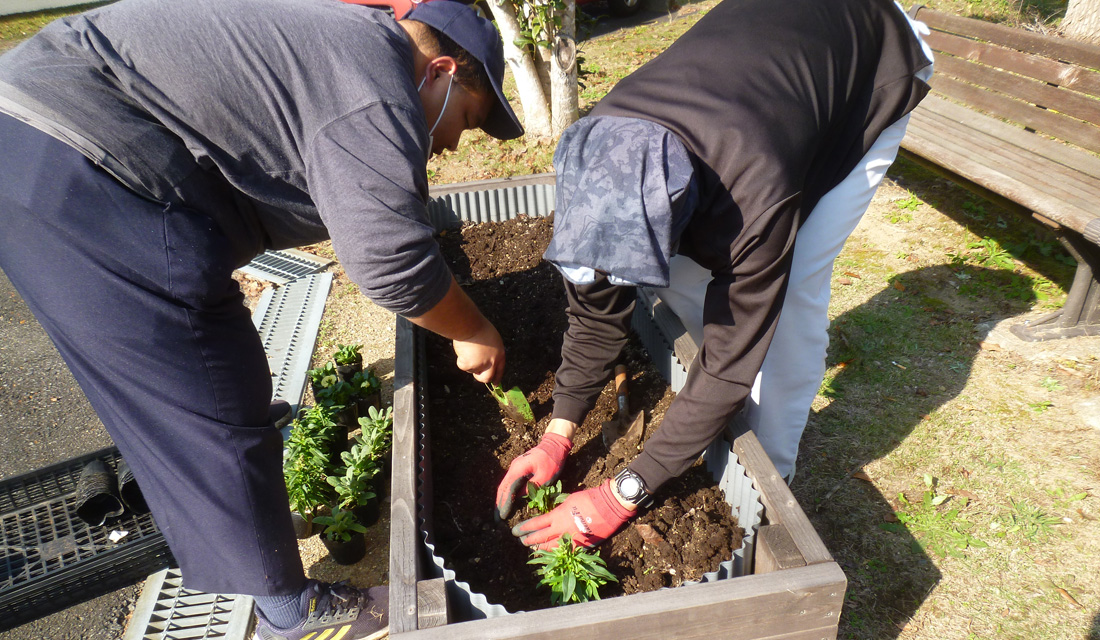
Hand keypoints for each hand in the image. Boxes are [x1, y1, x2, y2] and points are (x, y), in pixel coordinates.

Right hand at [453, 320, 504, 382]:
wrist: (470, 326)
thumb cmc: (478, 327)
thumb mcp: (491, 339)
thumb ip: (491, 351)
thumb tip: (485, 360)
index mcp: (500, 353)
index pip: (500, 369)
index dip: (497, 377)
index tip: (495, 383)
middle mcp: (492, 361)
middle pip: (487, 378)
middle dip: (481, 377)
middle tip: (476, 372)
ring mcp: (481, 364)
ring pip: (472, 370)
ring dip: (469, 363)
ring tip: (468, 349)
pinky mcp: (470, 365)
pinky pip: (463, 366)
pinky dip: (461, 359)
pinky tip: (463, 349)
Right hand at [494, 433, 571, 519]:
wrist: (554, 444)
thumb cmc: (552, 459)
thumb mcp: (545, 476)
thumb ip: (533, 487)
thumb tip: (522, 496)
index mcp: (518, 469)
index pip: (508, 489)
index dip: (505, 503)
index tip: (502, 516)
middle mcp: (514, 467)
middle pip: (503, 487)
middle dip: (499, 503)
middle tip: (497, 518)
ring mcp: (515, 467)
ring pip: (505, 485)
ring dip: (502, 498)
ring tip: (500, 512)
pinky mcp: (519, 468)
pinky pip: (511, 482)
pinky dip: (507, 492)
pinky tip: (508, 500)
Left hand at [511, 479, 634, 549]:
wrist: (610, 506)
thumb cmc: (590, 499)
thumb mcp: (569, 500)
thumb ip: (558, 511)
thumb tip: (551, 517)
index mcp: (558, 516)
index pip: (536, 524)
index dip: (525, 528)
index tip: (516, 531)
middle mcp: (562, 530)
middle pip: (541, 538)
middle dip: (529, 540)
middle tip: (521, 541)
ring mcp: (572, 539)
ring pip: (552, 548)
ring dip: (540, 549)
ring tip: (533, 549)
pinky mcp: (582, 545)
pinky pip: (566, 552)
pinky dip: (557, 553)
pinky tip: (552, 555)